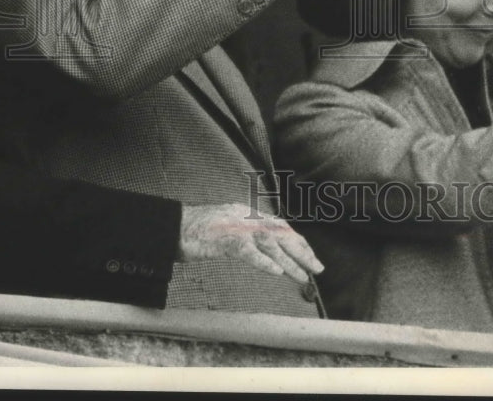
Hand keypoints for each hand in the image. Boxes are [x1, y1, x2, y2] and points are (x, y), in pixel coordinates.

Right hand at [178, 203, 323, 283]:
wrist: (173, 226)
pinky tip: (277, 272)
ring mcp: (236, 227)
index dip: (297, 241)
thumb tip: (264, 247)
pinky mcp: (224, 239)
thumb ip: (245, 232)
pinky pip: (248, 252)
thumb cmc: (197, 230)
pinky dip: (263, 262)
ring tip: (303, 277)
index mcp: (248, 214)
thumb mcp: (227, 226)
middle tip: (318, 268)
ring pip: (270, 244)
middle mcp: (246, 217)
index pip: (280, 226)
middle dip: (302, 251)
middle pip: (281, 233)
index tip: (310, 256)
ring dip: (289, 261)